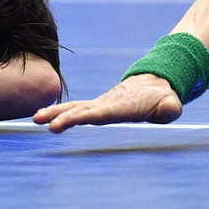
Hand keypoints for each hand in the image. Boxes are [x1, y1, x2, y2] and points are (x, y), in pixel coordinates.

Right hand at [33, 73, 183, 132]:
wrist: (154, 84)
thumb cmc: (163, 98)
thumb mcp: (171, 104)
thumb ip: (169, 108)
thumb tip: (167, 109)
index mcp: (123, 106)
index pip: (104, 112)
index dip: (91, 115)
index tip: (76, 119)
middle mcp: (107, 103)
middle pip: (83, 109)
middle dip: (66, 117)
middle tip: (48, 125)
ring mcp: (99, 104)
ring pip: (74, 108)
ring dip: (55, 113)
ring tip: (36, 119)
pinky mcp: (96, 107)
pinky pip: (74, 110)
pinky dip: (58, 113)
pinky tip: (42, 118)